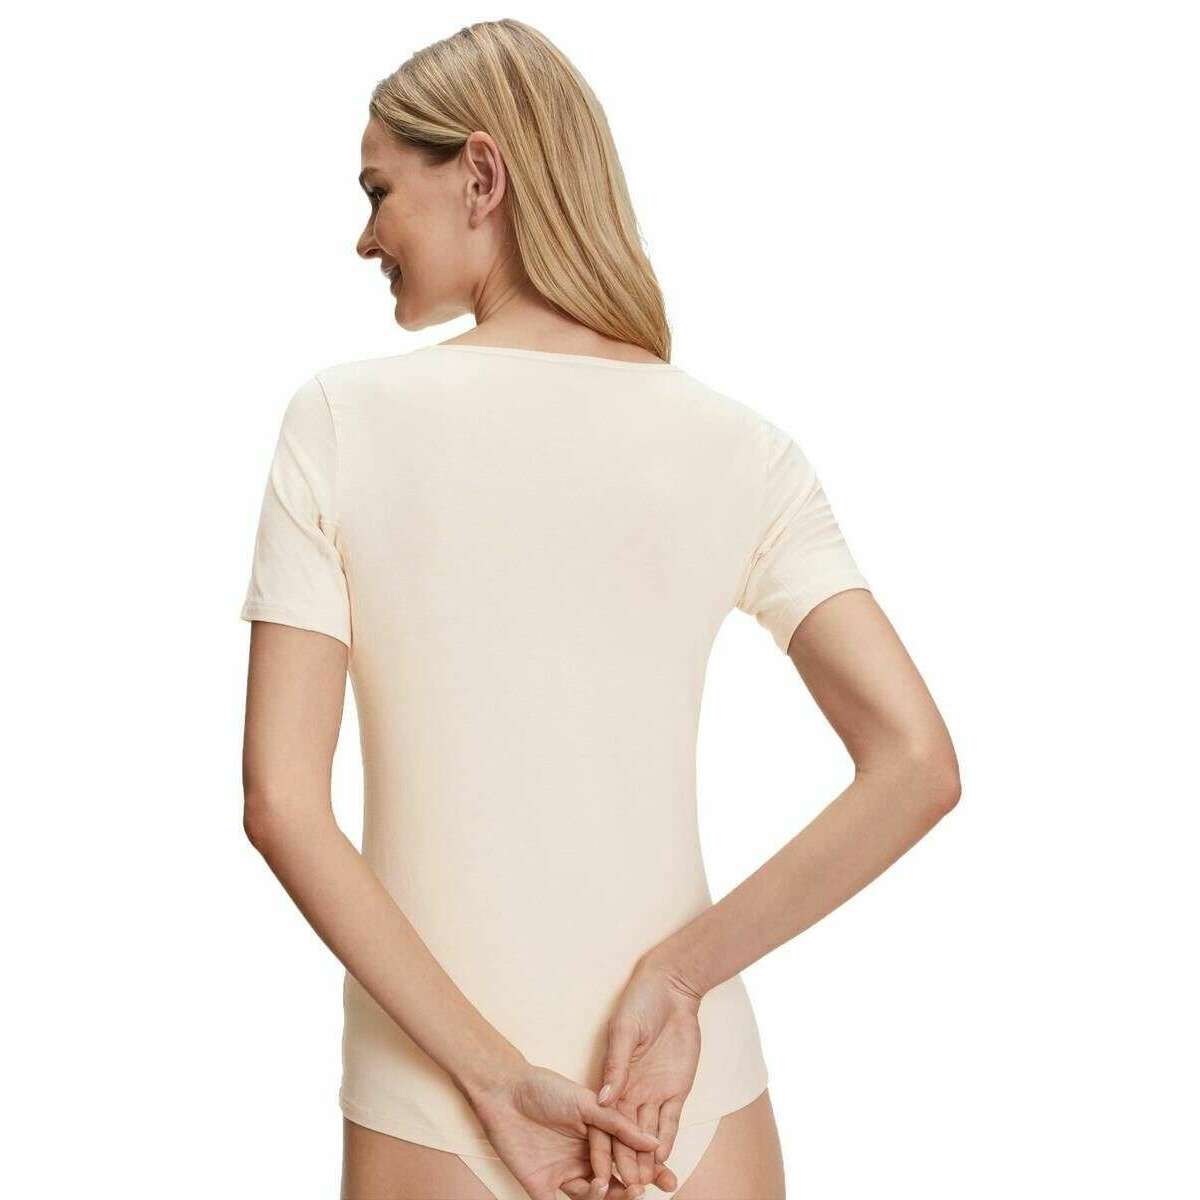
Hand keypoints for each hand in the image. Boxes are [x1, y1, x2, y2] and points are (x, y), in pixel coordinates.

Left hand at [467, 1059, 662, 1199]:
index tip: (667, 1177)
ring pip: (592, 1197)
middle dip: (631, 1189)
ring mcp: (563, 1173)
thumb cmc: (545, 1089)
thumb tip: (654, 1142)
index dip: (647, 1169)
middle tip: (640, 1188)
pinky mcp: (541, 1187)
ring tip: (609, 1187)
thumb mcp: (586, 1103)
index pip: (627, 1158)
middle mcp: (584, 1158)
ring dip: (605, 1196)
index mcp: (598, 1137)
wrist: (504, 1092)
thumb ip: (618, 1124)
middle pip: (615, 1182)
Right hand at [591, 956, 704, 1194]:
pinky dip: (666, 1138)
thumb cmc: (640, 1003)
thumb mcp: (625, 1031)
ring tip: (643, 1184)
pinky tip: (662, 1158)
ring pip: (648, 1133)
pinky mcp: (676, 1089)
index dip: (601, 1146)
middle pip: (625, 1134)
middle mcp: (631, 1092)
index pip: (603, 1121)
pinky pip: (670, 1120)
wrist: (672, 989)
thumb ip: (617, 1065)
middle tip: (626, 1190)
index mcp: (613, 1080)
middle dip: (625, 1162)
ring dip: (645, 1158)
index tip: (598, 1172)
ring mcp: (654, 1092)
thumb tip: (604, 1098)